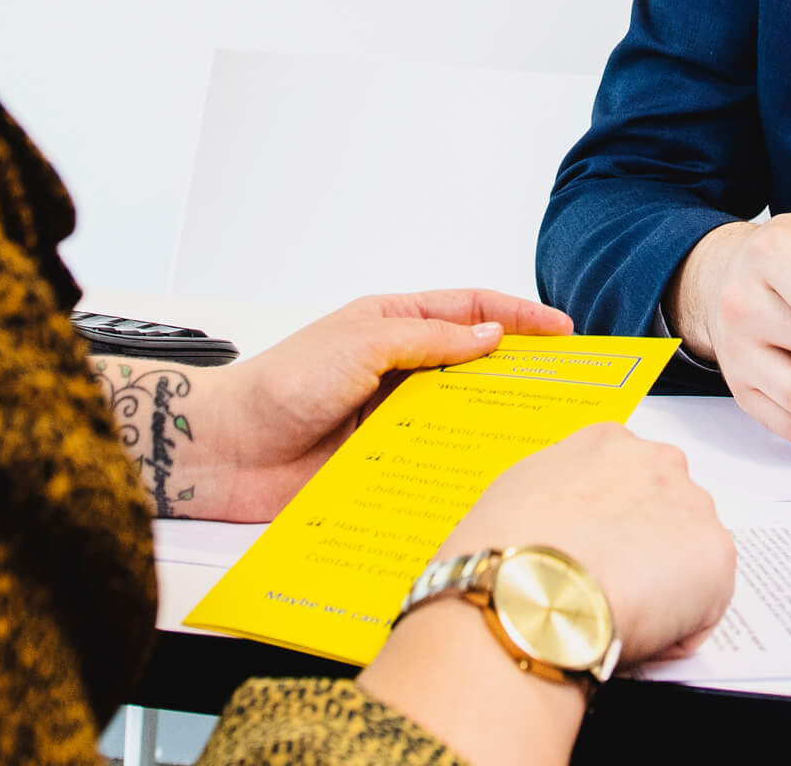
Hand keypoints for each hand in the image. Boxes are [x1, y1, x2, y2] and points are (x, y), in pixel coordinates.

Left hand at [176, 288, 571, 520]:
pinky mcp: (382, 466)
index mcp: (395, 324)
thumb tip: (490, 337)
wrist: (226, 452)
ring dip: (490, 425)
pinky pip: (431, 464)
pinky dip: (457, 469)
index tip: (562, 331)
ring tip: (536, 436)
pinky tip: (483, 479)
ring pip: (457, 419)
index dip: (519, 317)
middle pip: (472, 367)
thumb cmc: (281, 382)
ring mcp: (392, 420)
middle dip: (518, 374)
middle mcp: (399, 369)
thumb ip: (430, 339)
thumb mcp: (363, 342)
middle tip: (564, 388)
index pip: (471, 311)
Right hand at [441, 423, 735, 661]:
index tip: (598, 550)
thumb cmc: (504, 553)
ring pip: (687, 554)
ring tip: (616, 614)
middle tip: (607, 585)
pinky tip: (635, 634)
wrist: (528, 595)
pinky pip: (705, 605)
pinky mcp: (716, 556)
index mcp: (607, 443)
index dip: (613, 523)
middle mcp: (657, 461)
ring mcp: (692, 506)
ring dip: (663, 584)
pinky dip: (678, 629)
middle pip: (665, 509)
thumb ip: (553, 492)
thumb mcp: (514, 494)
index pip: (627, 478)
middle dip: (644, 546)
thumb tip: (552, 522)